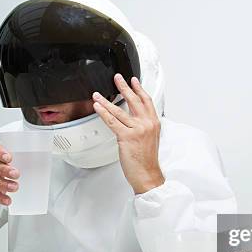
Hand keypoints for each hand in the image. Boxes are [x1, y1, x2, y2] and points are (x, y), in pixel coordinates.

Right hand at [0, 143, 19, 204]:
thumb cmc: (2, 162)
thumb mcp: (9, 156)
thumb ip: (20, 157)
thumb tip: (41, 162)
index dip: (0, 153)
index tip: (9, 158)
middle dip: (4, 170)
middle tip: (16, 174)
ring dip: (3, 184)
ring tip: (14, 187)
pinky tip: (7, 199)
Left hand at [93, 74, 163, 193]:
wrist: (147, 174)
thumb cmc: (147, 160)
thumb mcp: (150, 139)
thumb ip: (144, 127)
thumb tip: (133, 119)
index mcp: (154, 123)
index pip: (146, 101)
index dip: (139, 89)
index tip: (134, 81)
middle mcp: (146, 124)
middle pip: (134, 100)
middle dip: (124, 87)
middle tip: (117, 78)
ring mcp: (137, 130)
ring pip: (119, 110)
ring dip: (106, 100)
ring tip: (98, 94)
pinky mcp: (126, 137)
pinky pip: (112, 121)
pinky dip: (103, 112)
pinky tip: (98, 107)